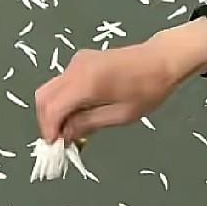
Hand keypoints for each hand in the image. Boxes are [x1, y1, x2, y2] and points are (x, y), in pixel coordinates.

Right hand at [35, 17, 206, 142]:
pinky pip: (62, 83)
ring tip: (72, 130)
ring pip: (51, 89)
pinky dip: (63, 101)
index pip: (52, 108)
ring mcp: (77, 62)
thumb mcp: (120, 115)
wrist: (162, 59)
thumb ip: (88, 124)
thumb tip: (66, 135)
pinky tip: (79, 113)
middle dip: (47, 122)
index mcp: (86, 82)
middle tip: (60, 141)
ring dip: (55, 112)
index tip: (56, 147)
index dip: (49, 130)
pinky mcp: (81, 61)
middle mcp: (76, 68)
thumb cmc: (148, 89)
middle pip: (44, 97)